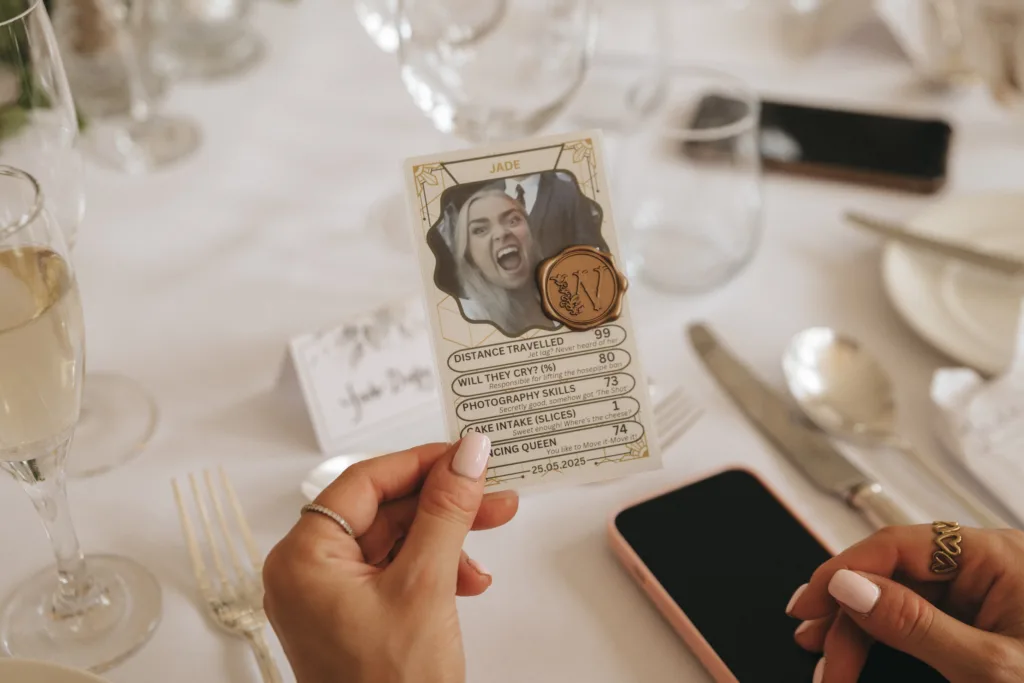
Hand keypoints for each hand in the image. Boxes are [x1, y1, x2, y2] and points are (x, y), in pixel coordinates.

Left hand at [263, 436, 516, 682]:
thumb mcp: (427, 586)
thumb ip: (446, 511)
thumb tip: (466, 456)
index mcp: (303, 559)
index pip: (364, 482)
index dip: (421, 462)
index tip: (466, 454)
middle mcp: (308, 573)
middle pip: (382, 509)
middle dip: (443, 503)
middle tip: (490, 492)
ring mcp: (330, 596)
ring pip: (394, 539)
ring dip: (446, 536)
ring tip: (490, 534)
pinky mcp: (354, 614)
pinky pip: (396, 570)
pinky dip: (436, 567)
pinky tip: (469, 578)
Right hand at [787, 525, 1023, 681]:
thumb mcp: (986, 668)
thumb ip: (913, 625)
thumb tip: (849, 585)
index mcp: (995, 558)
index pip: (897, 545)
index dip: (842, 570)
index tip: (807, 603)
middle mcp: (985, 567)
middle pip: (891, 576)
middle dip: (849, 617)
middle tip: (820, 657)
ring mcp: (981, 595)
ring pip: (897, 600)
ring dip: (859, 632)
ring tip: (830, 664)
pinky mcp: (978, 623)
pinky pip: (917, 621)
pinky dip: (884, 641)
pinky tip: (859, 657)